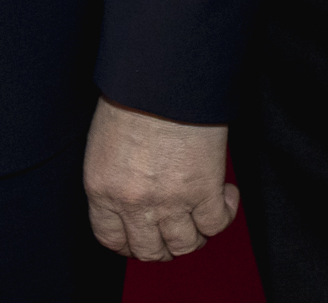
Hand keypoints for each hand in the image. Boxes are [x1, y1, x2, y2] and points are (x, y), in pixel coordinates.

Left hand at [82, 98, 236, 260]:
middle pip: (149, 250)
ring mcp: (169, 201)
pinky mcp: (203, 191)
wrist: (163, 75)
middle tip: (176, 229)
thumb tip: (135, 200)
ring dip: (196, 235)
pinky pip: (216, 224)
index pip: (110, 239)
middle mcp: (133, 203)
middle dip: (164, 246)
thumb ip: (116, 178)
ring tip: (201, 212)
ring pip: (185, 246)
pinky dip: (225, 214)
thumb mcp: (108, 144)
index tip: (143, 237)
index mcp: (101, 189)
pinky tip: (226, 194)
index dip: (130, 243)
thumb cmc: (133, 95)